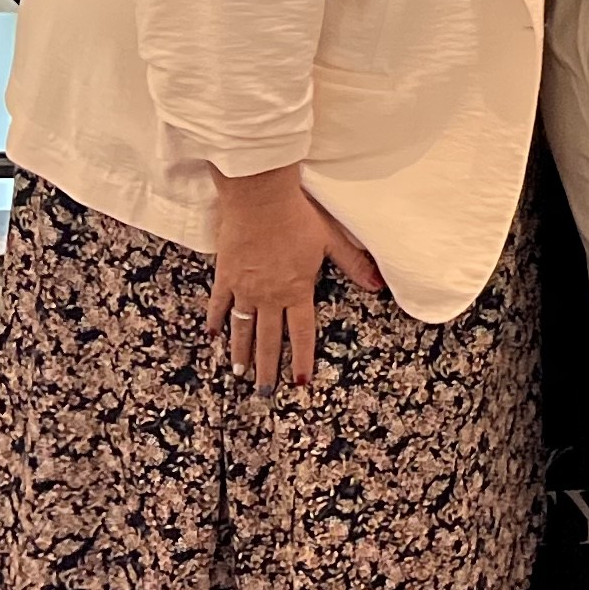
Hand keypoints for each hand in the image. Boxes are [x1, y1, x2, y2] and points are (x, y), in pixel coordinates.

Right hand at [206, 167, 383, 388]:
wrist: (258, 198)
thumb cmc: (298, 216)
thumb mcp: (331, 240)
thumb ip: (353, 265)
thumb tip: (377, 285)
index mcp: (297, 291)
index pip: (302, 334)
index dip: (301, 359)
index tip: (299, 382)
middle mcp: (269, 296)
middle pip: (269, 339)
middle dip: (268, 367)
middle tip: (265, 392)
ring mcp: (244, 288)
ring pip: (242, 328)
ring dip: (241, 352)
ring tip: (240, 374)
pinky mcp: (225, 275)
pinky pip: (218, 304)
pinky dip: (215, 320)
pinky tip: (211, 335)